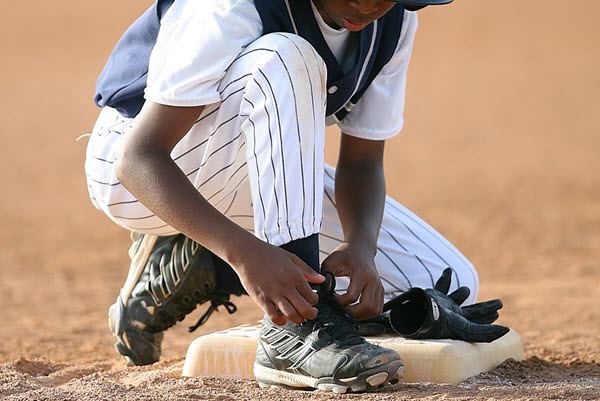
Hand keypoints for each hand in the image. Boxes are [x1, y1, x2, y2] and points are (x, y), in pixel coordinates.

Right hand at [233, 240, 324, 325]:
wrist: (247, 253)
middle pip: (304, 309)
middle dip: (311, 315)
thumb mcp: (292, 258)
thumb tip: (322, 279)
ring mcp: (273, 294)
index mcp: (295, 276)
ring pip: (291, 315)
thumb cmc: (269, 254)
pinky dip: (281, 321)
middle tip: (311, 314)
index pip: (312, 297)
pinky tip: (283, 319)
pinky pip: (273, 316)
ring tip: (299, 317)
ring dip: (298, 319)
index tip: (312, 301)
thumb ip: (308, 270)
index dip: (315, 302)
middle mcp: (286, 286)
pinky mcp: (261, 299)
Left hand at [321, 242, 383, 319]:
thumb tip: (325, 293)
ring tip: (348, 311)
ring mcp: (379, 286)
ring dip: (361, 315)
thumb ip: (326, 276)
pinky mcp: (381, 290)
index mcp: (361, 273)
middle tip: (340, 310)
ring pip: (374, 310)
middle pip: (367, 306)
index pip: (352, 296)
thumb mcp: (331, 261)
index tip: (332, 298)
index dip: (340, 302)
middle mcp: (373, 280)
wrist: (361, 247)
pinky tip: (356, 309)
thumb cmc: (344, 254)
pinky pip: (378, 308)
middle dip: (352, 313)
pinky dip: (367, 313)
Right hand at [385, 268, 509, 341]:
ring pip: (456, 297)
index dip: (489, 317)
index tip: (498, 311)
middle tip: (499, 303)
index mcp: (460, 324)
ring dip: (462, 293)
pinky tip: (449, 270)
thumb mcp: (466, 329)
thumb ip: (486, 332)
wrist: (414, 312)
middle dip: (485, 308)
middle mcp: (452, 314)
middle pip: (473, 311)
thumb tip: (507, 330)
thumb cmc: (439, 323)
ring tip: (466, 289)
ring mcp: (443, 304)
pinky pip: (442, 284)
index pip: (479, 321)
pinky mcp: (433, 294)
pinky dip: (446, 277)